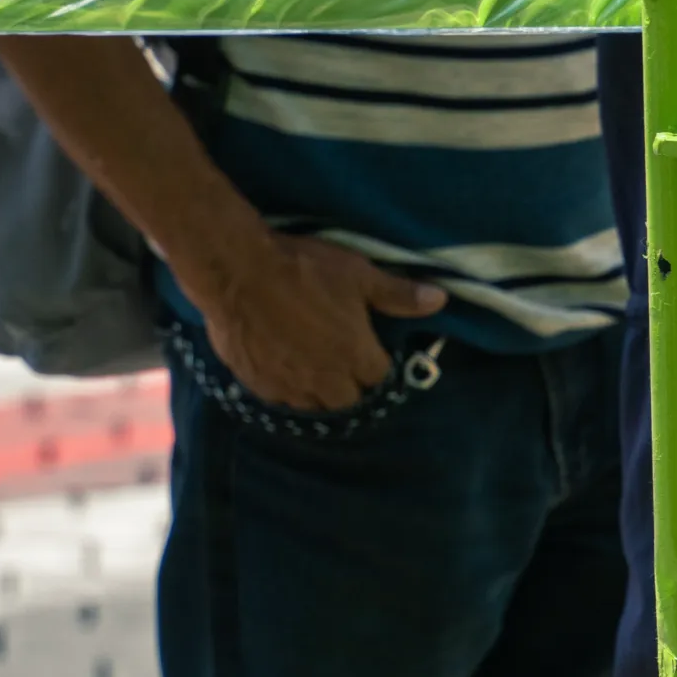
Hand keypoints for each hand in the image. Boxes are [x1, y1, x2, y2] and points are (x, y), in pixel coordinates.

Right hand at [192, 232, 448, 411]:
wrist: (236, 269)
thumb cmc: (303, 269)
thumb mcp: (358, 275)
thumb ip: (398, 295)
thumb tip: (440, 300)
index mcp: (356, 356)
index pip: (380, 380)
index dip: (379, 369)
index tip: (375, 356)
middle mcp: (326, 379)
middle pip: (349, 402)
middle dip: (353, 389)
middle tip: (346, 367)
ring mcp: (289, 385)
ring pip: (314, 407)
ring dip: (320, 396)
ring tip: (318, 375)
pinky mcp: (257, 384)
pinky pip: (280, 401)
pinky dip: (287, 393)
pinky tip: (285, 375)